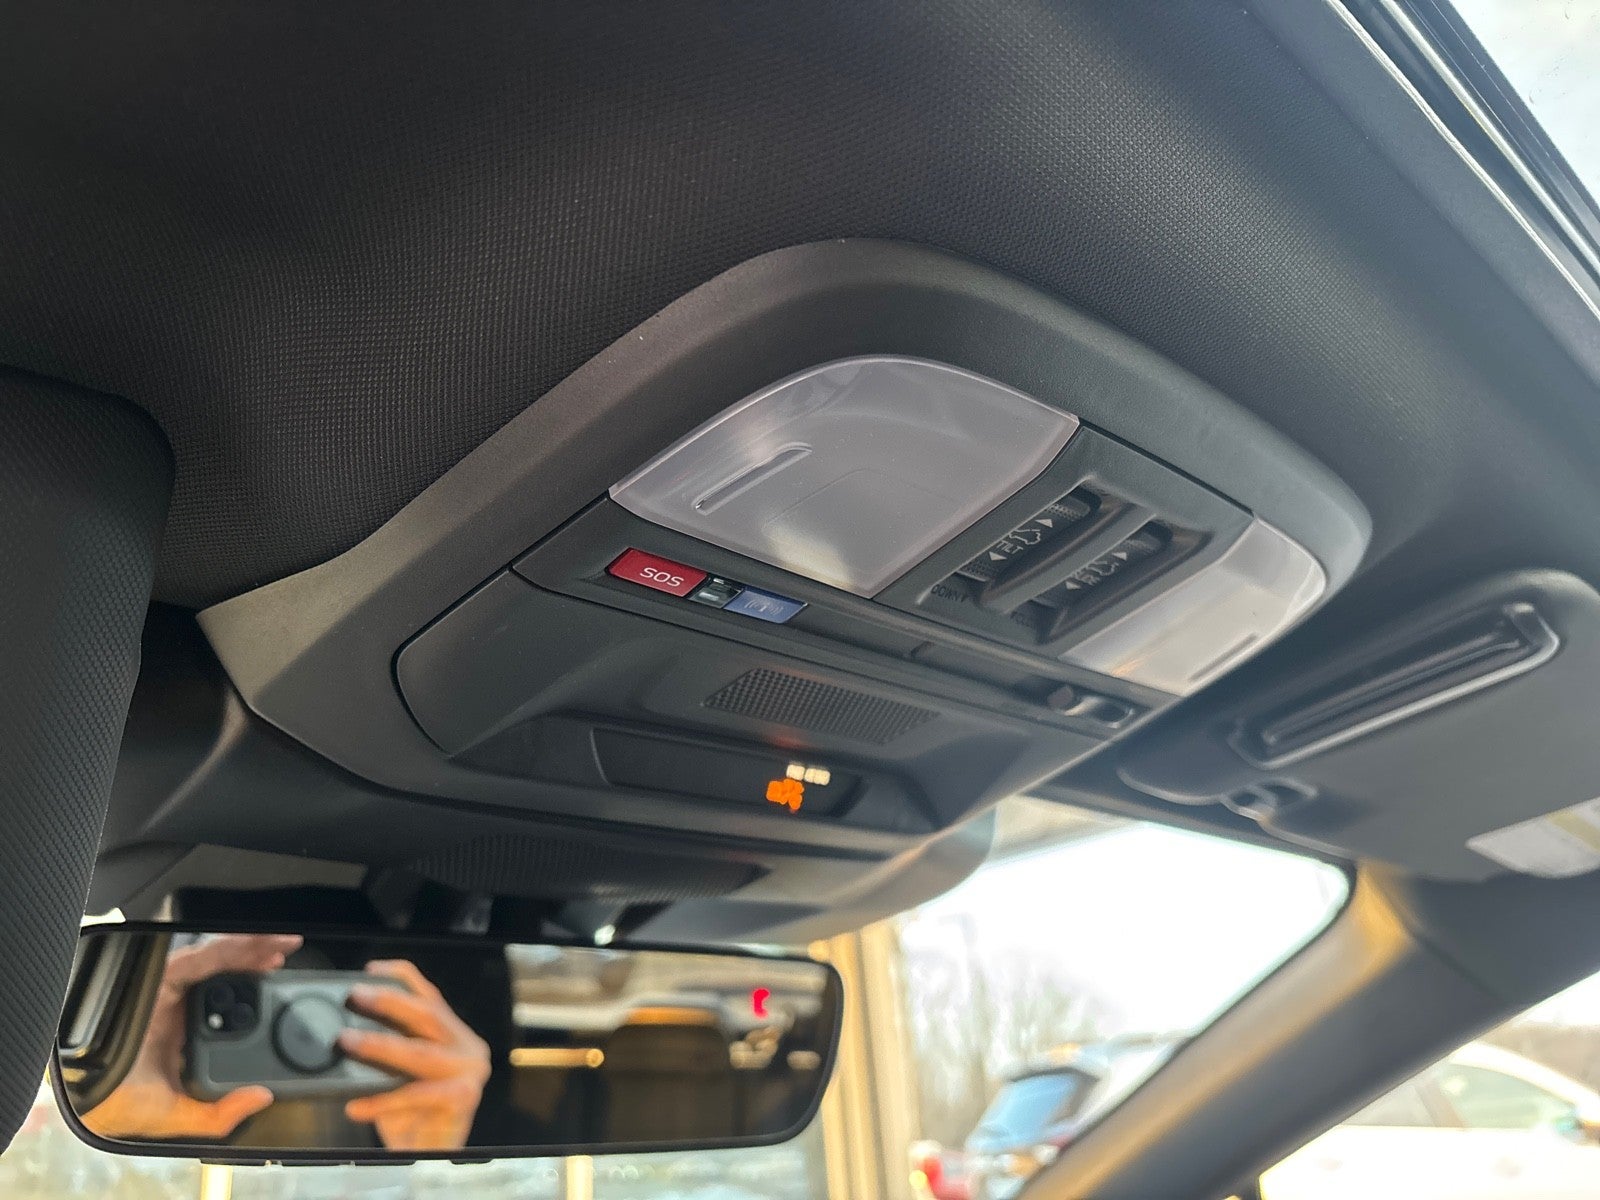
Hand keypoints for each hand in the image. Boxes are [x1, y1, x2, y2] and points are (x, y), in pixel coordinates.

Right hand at [83, 933, 301, 1140]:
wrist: (82, 1092)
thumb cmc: (119, 1102)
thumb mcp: (178, 1115)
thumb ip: (218, 1114)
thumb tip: (260, 1099)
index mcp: (193, 1034)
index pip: (234, 1004)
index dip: (260, 991)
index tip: (287, 986)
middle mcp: (185, 1008)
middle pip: (230, 974)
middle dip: (260, 959)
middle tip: (287, 950)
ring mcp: (174, 991)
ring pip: (220, 960)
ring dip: (252, 947)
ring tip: (278, 943)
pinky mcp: (162, 977)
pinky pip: (201, 956)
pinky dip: (229, 947)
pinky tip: (252, 945)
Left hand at [338, 959, 489, 1150]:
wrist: (428, 1158)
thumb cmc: (410, 1115)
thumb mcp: (398, 1074)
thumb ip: (386, 1048)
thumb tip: (344, 1026)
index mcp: (456, 1034)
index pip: (430, 994)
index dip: (400, 977)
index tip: (369, 970)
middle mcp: (469, 1047)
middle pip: (428, 1014)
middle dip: (388, 1002)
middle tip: (354, 996)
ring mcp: (470, 1072)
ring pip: (420, 1052)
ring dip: (380, 1045)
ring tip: (346, 1041)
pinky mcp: (463, 1098)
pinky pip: (416, 1094)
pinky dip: (383, 1099)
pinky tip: (356, 1105)